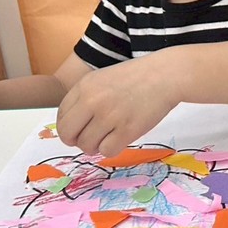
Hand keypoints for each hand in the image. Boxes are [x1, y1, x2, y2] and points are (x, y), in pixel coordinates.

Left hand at [56, 56, 176, 155]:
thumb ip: (85, 98)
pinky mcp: (127, 130)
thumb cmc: (137, 77)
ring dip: (96, 146)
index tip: (79, 130)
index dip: (69, 128)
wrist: (166, 75)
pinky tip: (120, 139)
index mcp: (84, 86)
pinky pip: (107, 151)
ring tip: (109, 137)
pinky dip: (112, 149)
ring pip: (87, 146)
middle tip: (89, 139)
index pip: (61, 117)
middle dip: (76, 141)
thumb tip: (74, 127)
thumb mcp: (103, 79)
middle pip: (68, 134)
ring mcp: (110, 116)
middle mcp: (93, 101)